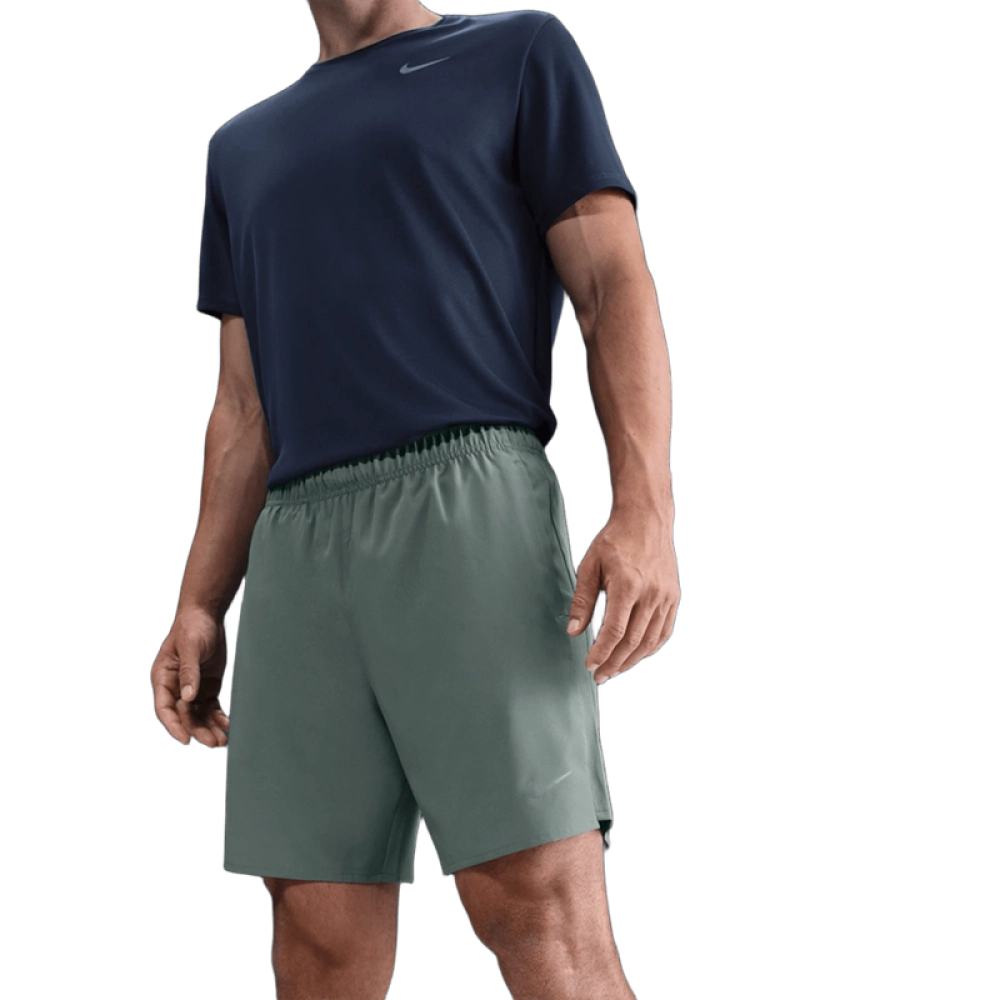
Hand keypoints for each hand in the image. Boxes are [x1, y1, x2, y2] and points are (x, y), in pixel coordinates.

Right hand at [151, 608, 230, 746]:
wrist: (207, 616)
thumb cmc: (193, 628)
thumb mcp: (190, 648)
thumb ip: (189, 673)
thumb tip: (187, 697)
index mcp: (164, 678)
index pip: (165, 708)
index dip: (174, 725)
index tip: (185, 738)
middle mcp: (176, 688)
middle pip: (185, 715)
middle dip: (198, 730)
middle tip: (213, 742)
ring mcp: (192, 689)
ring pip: (198, 715)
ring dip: (209, 728)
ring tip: (223, 741)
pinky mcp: (207, 687)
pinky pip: (211, 707)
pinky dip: (218, 717)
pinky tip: (227, 724)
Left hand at [566, 508, 678, 683]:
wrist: (646, 521)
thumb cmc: (616, 540)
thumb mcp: (590, 566)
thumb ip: (583, 601)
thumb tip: (573, 630)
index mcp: (627, 586)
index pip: (614, 631)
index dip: (601, 653)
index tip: (590, 664)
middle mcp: (650, 594)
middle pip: (632, 641)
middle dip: (614, 663)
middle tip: (599, 675)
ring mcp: (665, 597)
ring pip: (650, 640)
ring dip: (631, 659)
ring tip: (615, 669)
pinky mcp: (673, 597)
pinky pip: (664, 631)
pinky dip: (650, 647)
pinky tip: (636, 654)